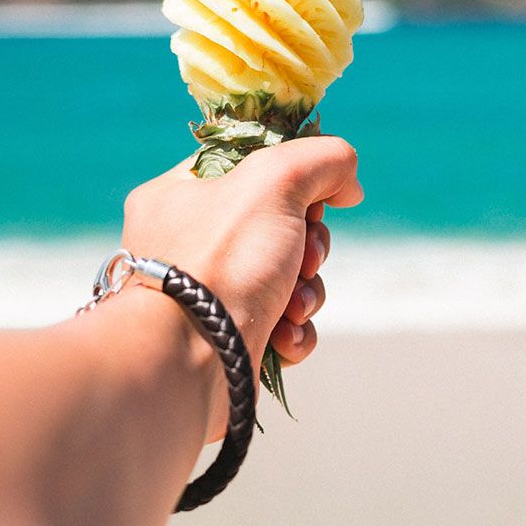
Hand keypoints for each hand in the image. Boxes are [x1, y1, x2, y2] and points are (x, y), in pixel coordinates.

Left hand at [122, 136, 362, 434]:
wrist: (184, 366)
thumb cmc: (222, 262)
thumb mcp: (276, 180)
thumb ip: (322, 159)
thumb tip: (347, 186)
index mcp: (177, 194)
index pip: (248, 167)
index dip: (292, 182)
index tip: (310, 201)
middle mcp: (186, 243)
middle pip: (278, 225)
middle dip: (308, 246)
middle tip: (303, 259)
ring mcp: (205, 295)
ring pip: (285, 278)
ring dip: (306, 293)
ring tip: (292, 308)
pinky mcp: (225, 341)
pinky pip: (278, 325)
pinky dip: (292, 332)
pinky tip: (284, 339)